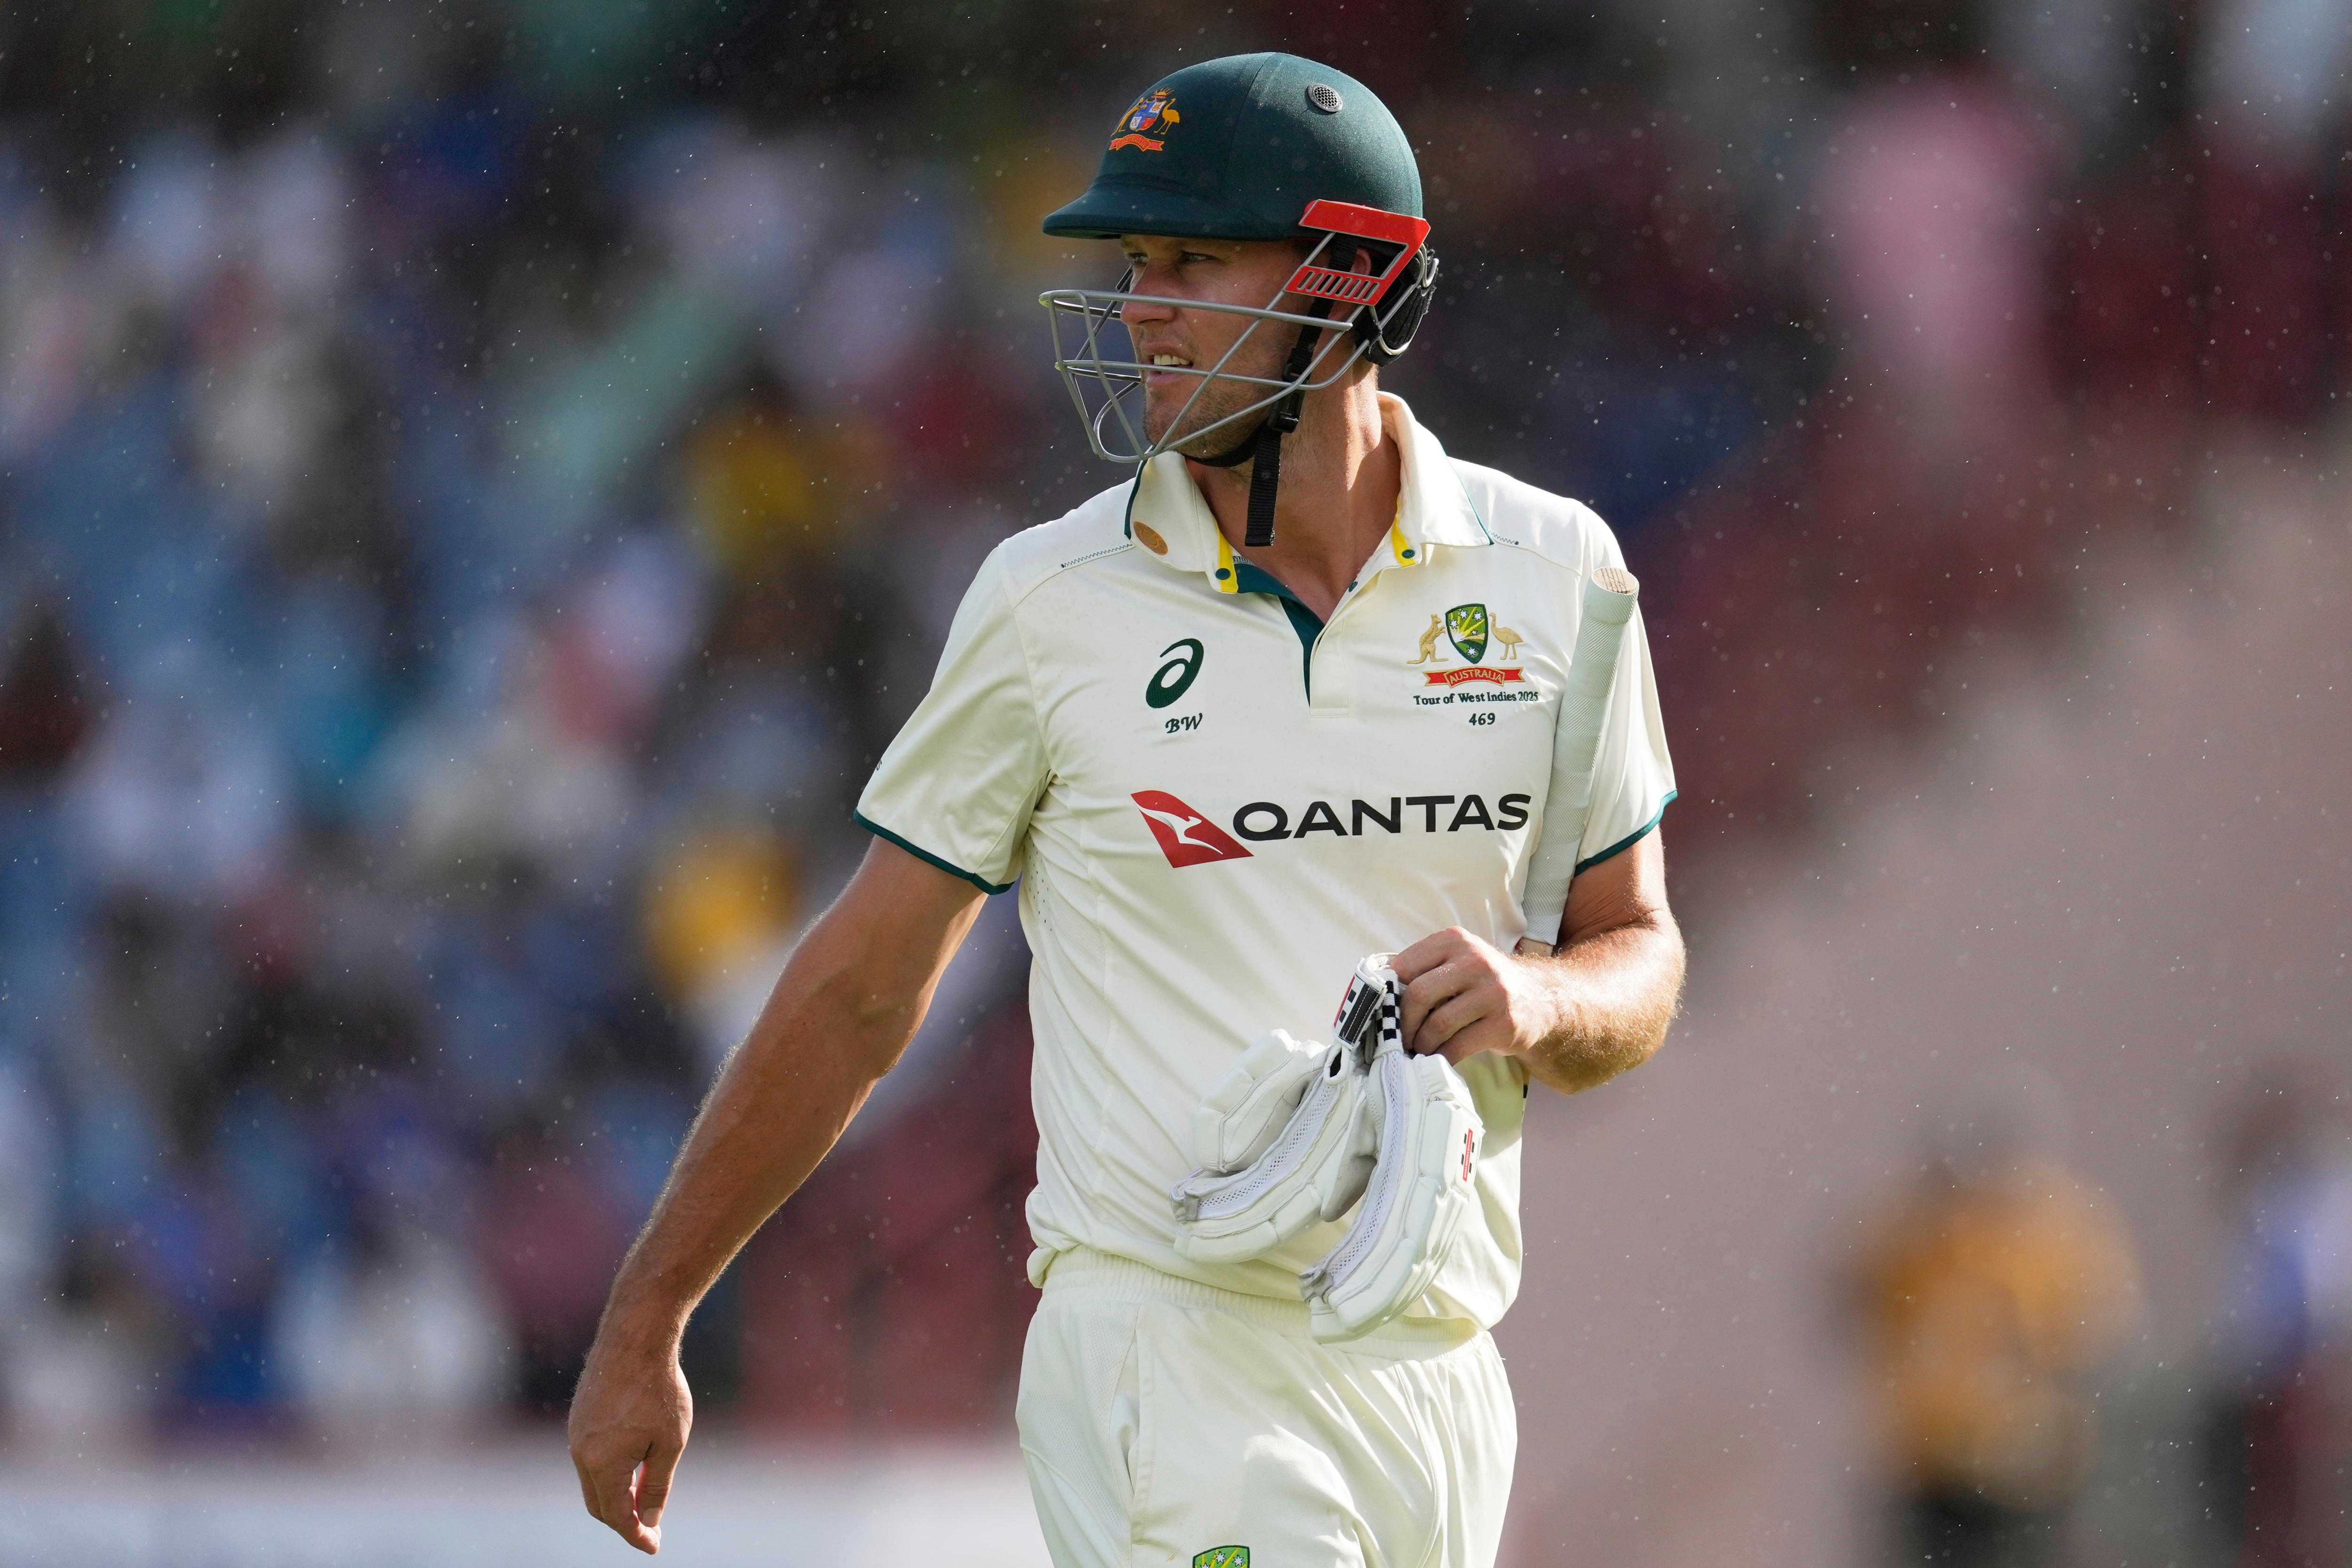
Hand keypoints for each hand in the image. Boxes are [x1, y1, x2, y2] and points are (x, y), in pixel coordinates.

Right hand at [569, 1326, 693, 1553]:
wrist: (636, 1337)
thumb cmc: (660, 1389)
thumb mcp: (670, 1442)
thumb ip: (657, 1486)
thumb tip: (650, 1520)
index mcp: (603, 1463)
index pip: (617, 1516)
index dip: (635, 1535)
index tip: (653, 1547)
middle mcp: (580, 1453)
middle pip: (599, 1504)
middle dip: (623, 1521)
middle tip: (650, 1528)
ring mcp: (575, 1434)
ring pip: (592, 1481)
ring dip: (615, 1495)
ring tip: (644, 1498)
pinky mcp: (578, 1418)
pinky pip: (589, 1458)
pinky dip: (607, 1472)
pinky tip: (631, 1465)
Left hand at [1391, 927, 1561, 1064]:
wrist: (1540, 1000)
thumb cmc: (1484, 985)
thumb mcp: (1458, 962)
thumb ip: (1425, 969)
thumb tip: (1380, 995)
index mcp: (1455, 940)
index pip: (1405, 966)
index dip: (1389, 994)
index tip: (1386, 1011)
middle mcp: (1475, 961)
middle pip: (1418, 994)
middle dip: (1403, 1023)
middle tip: (1401, 1037)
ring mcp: (1492, 992)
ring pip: (1437, 1024)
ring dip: (1421, 1043)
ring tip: (1420, 1049)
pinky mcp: (1503, 1023)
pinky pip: (1458, 1046)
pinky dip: (1441, 1057)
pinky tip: (1439, 1058)